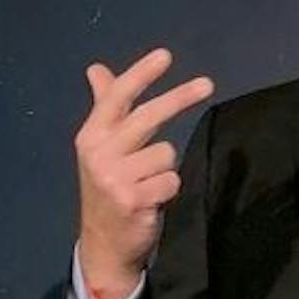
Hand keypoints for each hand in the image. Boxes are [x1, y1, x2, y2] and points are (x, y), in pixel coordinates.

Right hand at [74, 48, 214, 298]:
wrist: (104, 243)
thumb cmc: (109, 187)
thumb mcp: (100, 147)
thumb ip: (103, 106)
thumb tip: (96, 68)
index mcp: (91, 136)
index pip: (117, 97)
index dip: (141, 74)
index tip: (166, 55)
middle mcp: (99, 153)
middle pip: (148, 117)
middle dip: (180, 98)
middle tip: (208, 84)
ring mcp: (115, 178)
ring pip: (166, 153)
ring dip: (165, 168)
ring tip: (149, 183)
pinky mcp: (134, 200)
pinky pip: (171, 180)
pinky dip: (168, 189)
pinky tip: (152, 200)